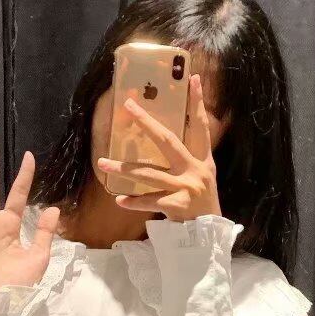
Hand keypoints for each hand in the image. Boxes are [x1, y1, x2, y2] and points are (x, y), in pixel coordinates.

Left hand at [95, 73, 222, 221]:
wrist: (210, 237)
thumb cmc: (201, 205)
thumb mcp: (202, 178)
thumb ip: (188, 160)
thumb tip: (166, 141)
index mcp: (202, 161)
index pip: (200, 127)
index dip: (197, 103)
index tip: (192, 78)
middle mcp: (195, 171)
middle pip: (168, 142)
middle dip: (147, 123)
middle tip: (130, 107)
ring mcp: (186, 188)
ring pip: (150, 174)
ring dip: (124, 168)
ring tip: (103, 163)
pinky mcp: (177, 206)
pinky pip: (150, 201)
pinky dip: (134, 201)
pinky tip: (120, 200)